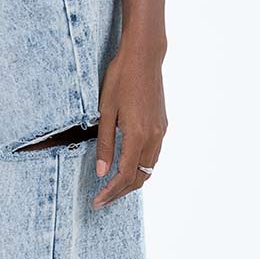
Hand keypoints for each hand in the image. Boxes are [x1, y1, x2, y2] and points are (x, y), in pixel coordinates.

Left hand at [91, 41, 167, 207]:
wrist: (144, 57)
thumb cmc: (120, 79)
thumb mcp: (105, 111)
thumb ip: (105, 144)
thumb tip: (102, 172)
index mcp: (138, 135)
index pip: (124, 175)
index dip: (110, 192)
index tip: (97, 202)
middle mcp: (153, 137)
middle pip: (139, 177)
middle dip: (120, 192)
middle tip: (102, 200)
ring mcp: (160, 131)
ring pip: (149, 168)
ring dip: (132, 181)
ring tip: (112, 187)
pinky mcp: (162, 125)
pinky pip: (153, 155)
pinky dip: (141, 167)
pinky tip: (127, 166)